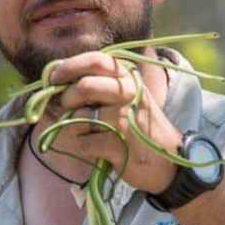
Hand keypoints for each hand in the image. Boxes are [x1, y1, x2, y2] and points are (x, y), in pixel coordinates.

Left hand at [44, 50, 180, 193]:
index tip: (54, 77)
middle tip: (70, 109)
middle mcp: (129, 94)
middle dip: (67, 99)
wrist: (170, 163)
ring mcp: (124, 119)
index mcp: (131, 79)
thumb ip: (103, 81)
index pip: (97, 60)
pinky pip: (82, 142)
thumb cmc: (143, 128)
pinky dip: (85, 147)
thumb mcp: (133, 96)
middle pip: (83, 86)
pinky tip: (100, 149)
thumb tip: (59, 71)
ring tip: (94, 133)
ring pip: (77, 117)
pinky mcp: (117, 144)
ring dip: (76, 128)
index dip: (69, 66)